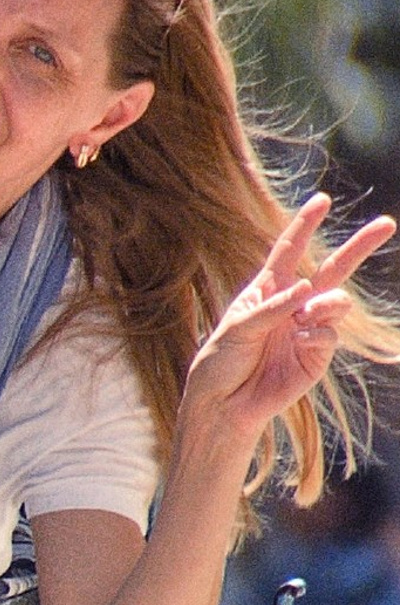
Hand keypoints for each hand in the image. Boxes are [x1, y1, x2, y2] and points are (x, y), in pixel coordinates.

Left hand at [177, 196, 393, 467]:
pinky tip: (299, 342)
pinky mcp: (317, 354)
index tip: (322, 200)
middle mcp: (293, 304)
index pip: (290, 250)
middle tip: (387, 224)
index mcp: (268, 289)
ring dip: (327, 304)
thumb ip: (272, 307)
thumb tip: (308, 289)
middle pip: (333, 269)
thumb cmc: (221, 362)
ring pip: (337, 302)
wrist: (223, 405)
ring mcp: (308, 328)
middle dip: (360, 247)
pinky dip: (316, 334)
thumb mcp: (238, 328)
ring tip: (305, 317)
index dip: (305, 224)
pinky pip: (329, 334)